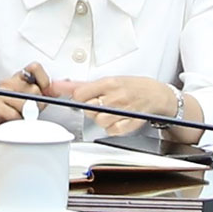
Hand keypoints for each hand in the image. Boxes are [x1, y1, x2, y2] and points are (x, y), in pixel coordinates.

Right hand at [0, 63, 44, 135]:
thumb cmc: (11, 111)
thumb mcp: (32, 100)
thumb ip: (46, 92)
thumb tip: (63, 85)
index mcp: (20, 78)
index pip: (35, 68)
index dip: (43, 80)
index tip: (44, 91)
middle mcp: (9, 82)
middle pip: (34, 90)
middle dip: (37, 104)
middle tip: (30, 110)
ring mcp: (0, 93)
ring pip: (25, 104)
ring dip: (26, 115)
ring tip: (19, 115)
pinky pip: (14, 114)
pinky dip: (17, 121)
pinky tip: (12, 120)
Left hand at [44, 74, 180, 133]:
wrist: (155, 94)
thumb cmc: (131, 86)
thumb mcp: (107, 80)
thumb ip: (80, 85)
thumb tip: (57, 85)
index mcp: (109, 83)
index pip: (80, 94)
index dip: (80, 98)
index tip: (85, 98)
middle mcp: (116, 96)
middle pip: (88, 109)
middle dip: (92, 108)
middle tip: (101, 104)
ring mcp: (124, 110)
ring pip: (99, 121)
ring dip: (102, 119)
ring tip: (110, 112)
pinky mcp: (130, 123)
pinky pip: (112, 130)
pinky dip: (112, 127)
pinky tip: (117, 120)